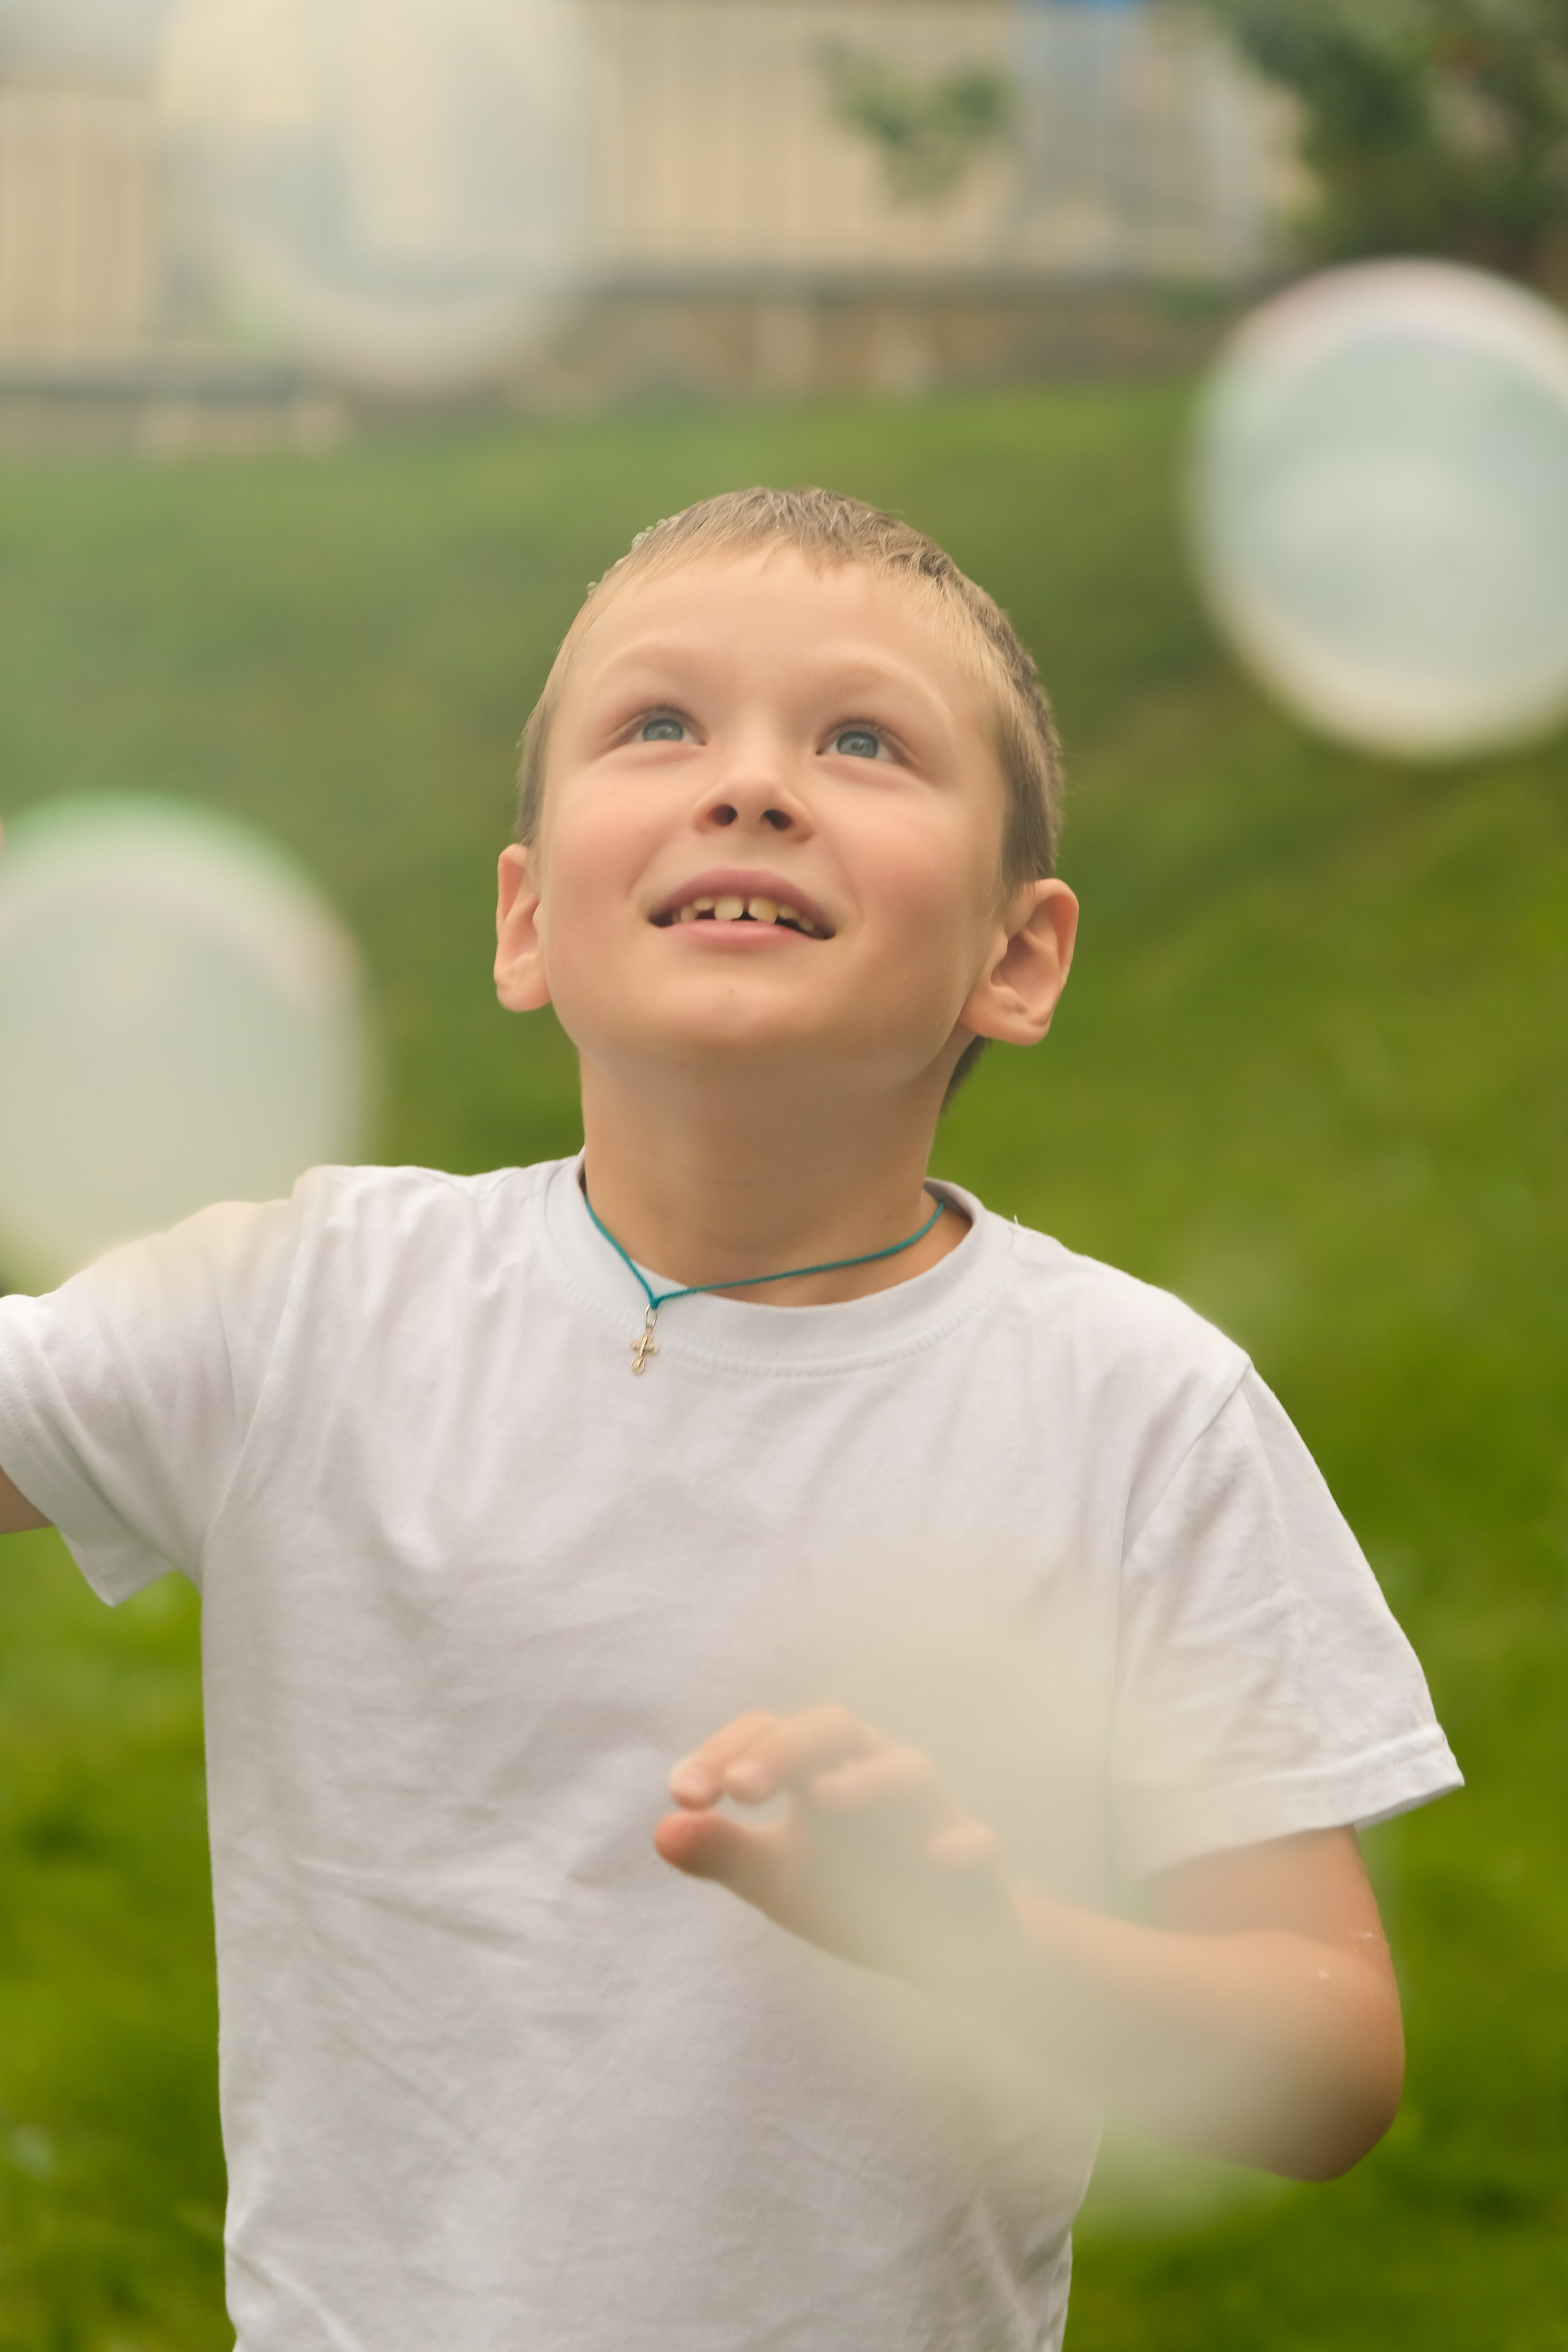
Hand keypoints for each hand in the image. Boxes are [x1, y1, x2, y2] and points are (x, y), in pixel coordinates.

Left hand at [654, 1705, 1014, 1993]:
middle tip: (738, 1788)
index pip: (766, 1732)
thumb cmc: (852, 1894)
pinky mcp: (975, 1863)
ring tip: (825, 1798)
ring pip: (911, 1770)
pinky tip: (939, 1858)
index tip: (681, 1795)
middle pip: (835, 1727)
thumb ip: (723, 1852)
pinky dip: (961, 1844)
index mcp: (820, 1768)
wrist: (941, 1947)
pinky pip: (978, 1842)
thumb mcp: (776, 1877)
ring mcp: (931, 1814)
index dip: (722, 1751)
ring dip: (869, 1779)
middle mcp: (876, 1772)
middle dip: (785, 1749)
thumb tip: (662, 1832)